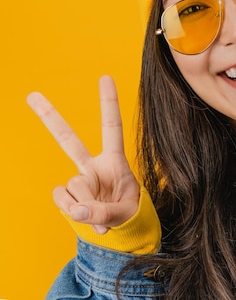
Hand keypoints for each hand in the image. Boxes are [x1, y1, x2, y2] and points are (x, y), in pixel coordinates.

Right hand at [27, 76, 139, 233]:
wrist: (121, 231)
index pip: (111, 127)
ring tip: (101, 217)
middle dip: (49, 118)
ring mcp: (79, 181)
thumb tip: (77, 209)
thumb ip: (103, 211)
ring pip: (75, 186)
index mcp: (115, 161)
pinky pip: (63, 199)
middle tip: (31, 95)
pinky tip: (85, 216)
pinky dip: (73, 212)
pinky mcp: (68, 196)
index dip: (109, 103)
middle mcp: (94, 166)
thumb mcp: (126, 211)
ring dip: (87, 204)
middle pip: (68, 140)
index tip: (105, 77)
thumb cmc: (130, 213)